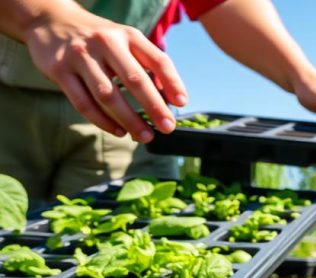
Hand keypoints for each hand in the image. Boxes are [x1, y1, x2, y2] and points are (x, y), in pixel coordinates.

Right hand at [24, 10, 186, 141]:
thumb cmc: (98, 38)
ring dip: (129, 120)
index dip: (173, 82)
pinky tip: (118, 131)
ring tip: (145, 136)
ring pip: (108, 95)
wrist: (50, 20)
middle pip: (135, 79)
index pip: (157, 59)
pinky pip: (83, 102)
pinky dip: (103, 121)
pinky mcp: (58, 70)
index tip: (182, 103)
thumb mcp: (124, 40)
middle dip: (154, 107)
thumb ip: (146, 63)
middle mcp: (105, 42)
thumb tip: (170, 97)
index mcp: (128, 35)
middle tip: (167, 128)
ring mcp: (80, 56)